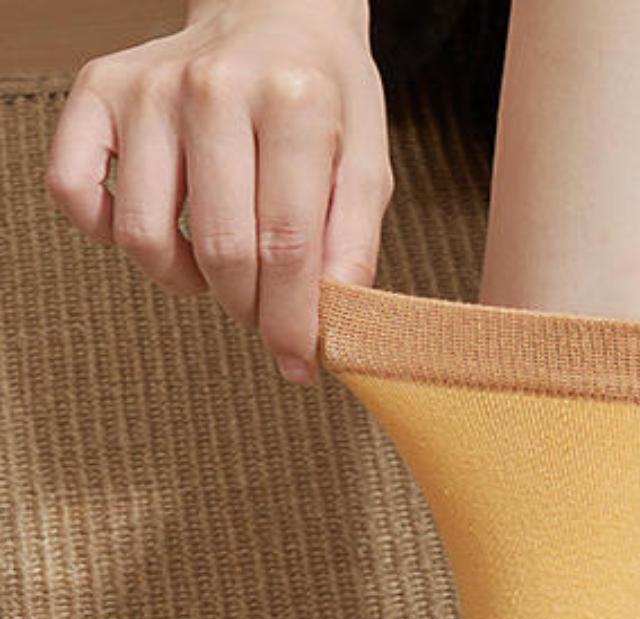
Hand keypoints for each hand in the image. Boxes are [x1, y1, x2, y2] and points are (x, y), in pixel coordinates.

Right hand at [44, 0, 392, 382]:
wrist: (272, 13)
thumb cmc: (323, 97)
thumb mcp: (366, 163)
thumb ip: (354, 243)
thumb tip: (334, 323)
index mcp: (294, 102)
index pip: (288, 244)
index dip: (293, 321)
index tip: (299, 363)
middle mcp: (213, 87)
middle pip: (220, 248)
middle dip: (248, 309)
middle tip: (265, 315)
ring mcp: (148, 88)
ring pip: (143, 234)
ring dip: (183, 279)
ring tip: (219, 268)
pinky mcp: (97, 90)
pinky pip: (73, 190)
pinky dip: (107, 234)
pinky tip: (156, 233)